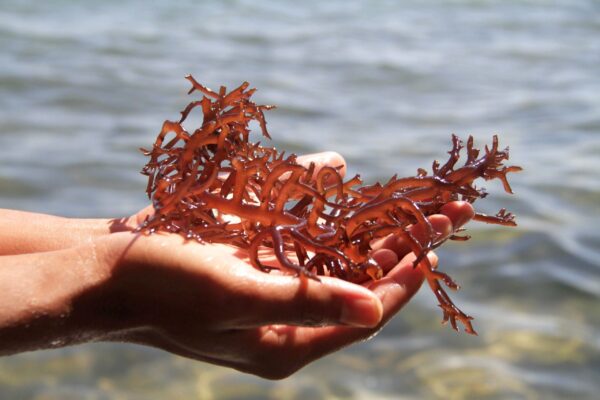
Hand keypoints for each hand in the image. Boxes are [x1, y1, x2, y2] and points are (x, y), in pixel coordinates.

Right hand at [94, 199, 472, 379]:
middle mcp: (288, 321)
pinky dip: (328, 213)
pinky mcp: (258, 263)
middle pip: (359, 285)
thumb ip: (306, 303)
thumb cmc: (165, 286)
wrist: (107, 270)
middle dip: (401, 250)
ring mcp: (273, 290)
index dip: (403, 281)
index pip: (363, 315)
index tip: (435, 248)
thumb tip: (375, 311)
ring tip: (415, 208)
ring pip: (337, 260)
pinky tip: (349, 184)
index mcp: (288, 343)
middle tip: (445, 218)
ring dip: (373, 231)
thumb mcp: (235, 296)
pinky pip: (305, 238)